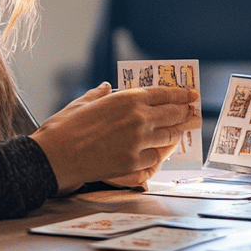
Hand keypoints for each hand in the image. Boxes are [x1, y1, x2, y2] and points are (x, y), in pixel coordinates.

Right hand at [30, 83, 198, 193]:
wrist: (55, 157)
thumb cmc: (65, 128)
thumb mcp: (83, 102)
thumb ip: (100, 94)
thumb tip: (107, 87)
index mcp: (128, 99)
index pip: (164, 94)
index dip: (182, 94)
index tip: (192, 95)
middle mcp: (139, 119)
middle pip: (173, 115)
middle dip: (187, 114)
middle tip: (195, 114)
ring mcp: (138, 142)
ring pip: (169, 137)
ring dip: (178, 133)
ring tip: (184, 131)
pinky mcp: (133, 163)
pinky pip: (156, 158)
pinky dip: (160, 154)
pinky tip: (161, 152)